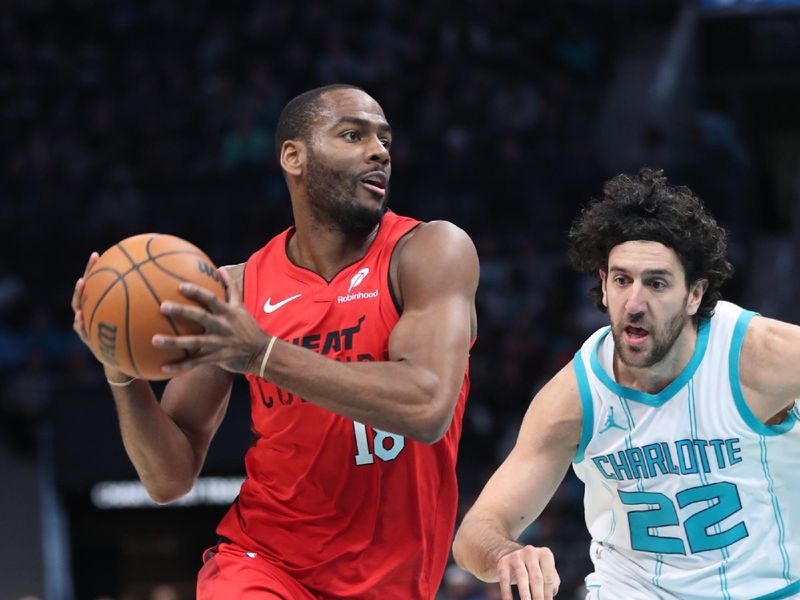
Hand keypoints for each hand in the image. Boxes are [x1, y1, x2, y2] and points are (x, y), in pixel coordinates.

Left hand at [153, 268, 268, 374]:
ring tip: (154, 340)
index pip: (211, 299)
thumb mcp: (241, 306)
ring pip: (194, 342)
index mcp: (227, 312)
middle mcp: (223, 326)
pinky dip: (181, 366)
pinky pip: (196, 362)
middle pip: (200, 317)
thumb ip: (230, 288)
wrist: (262, 353)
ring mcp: (219, 343)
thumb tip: (220, 269)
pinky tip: (163, 367)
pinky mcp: (217, 358)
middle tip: (162, 306)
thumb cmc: (248, 327)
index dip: (197, 292)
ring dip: (174, 342)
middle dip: (182, 311)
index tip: (180, 286)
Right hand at [497, 545, 558, 599]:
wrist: (512, 556)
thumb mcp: (546, 572)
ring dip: (525, 592)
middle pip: (536, 577)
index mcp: (545, 554)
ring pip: (521, 576)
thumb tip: (548, 596)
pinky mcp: (503, 561)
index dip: (547, 594)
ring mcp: (516, 556)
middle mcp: (530, 552)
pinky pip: (505, 579)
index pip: (548, 579)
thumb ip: (552, 583)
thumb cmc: (535, 568)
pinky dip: (506, 592)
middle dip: (538, 595)